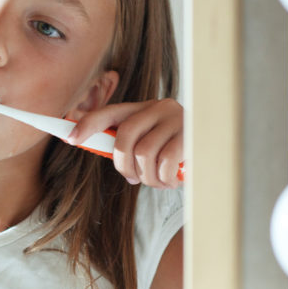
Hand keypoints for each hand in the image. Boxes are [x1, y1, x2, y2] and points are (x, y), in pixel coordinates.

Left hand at [66, 98, 183, 188]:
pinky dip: (164, 178)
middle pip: (124, 136)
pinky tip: (171, 180)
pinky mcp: (192, 135)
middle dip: (123, 164)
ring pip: (144, 154)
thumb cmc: (177, 150)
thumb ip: (128, 145)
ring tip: (158, 181)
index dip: (87, 125)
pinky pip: (166, 162)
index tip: (69, 137)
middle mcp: (159, 107)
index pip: (109, 113)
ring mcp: (176, 119)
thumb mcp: (151, 143)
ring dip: (147, 176)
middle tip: (134, 178)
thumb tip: (98, 150)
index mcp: (143, 108)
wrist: (219, 148)